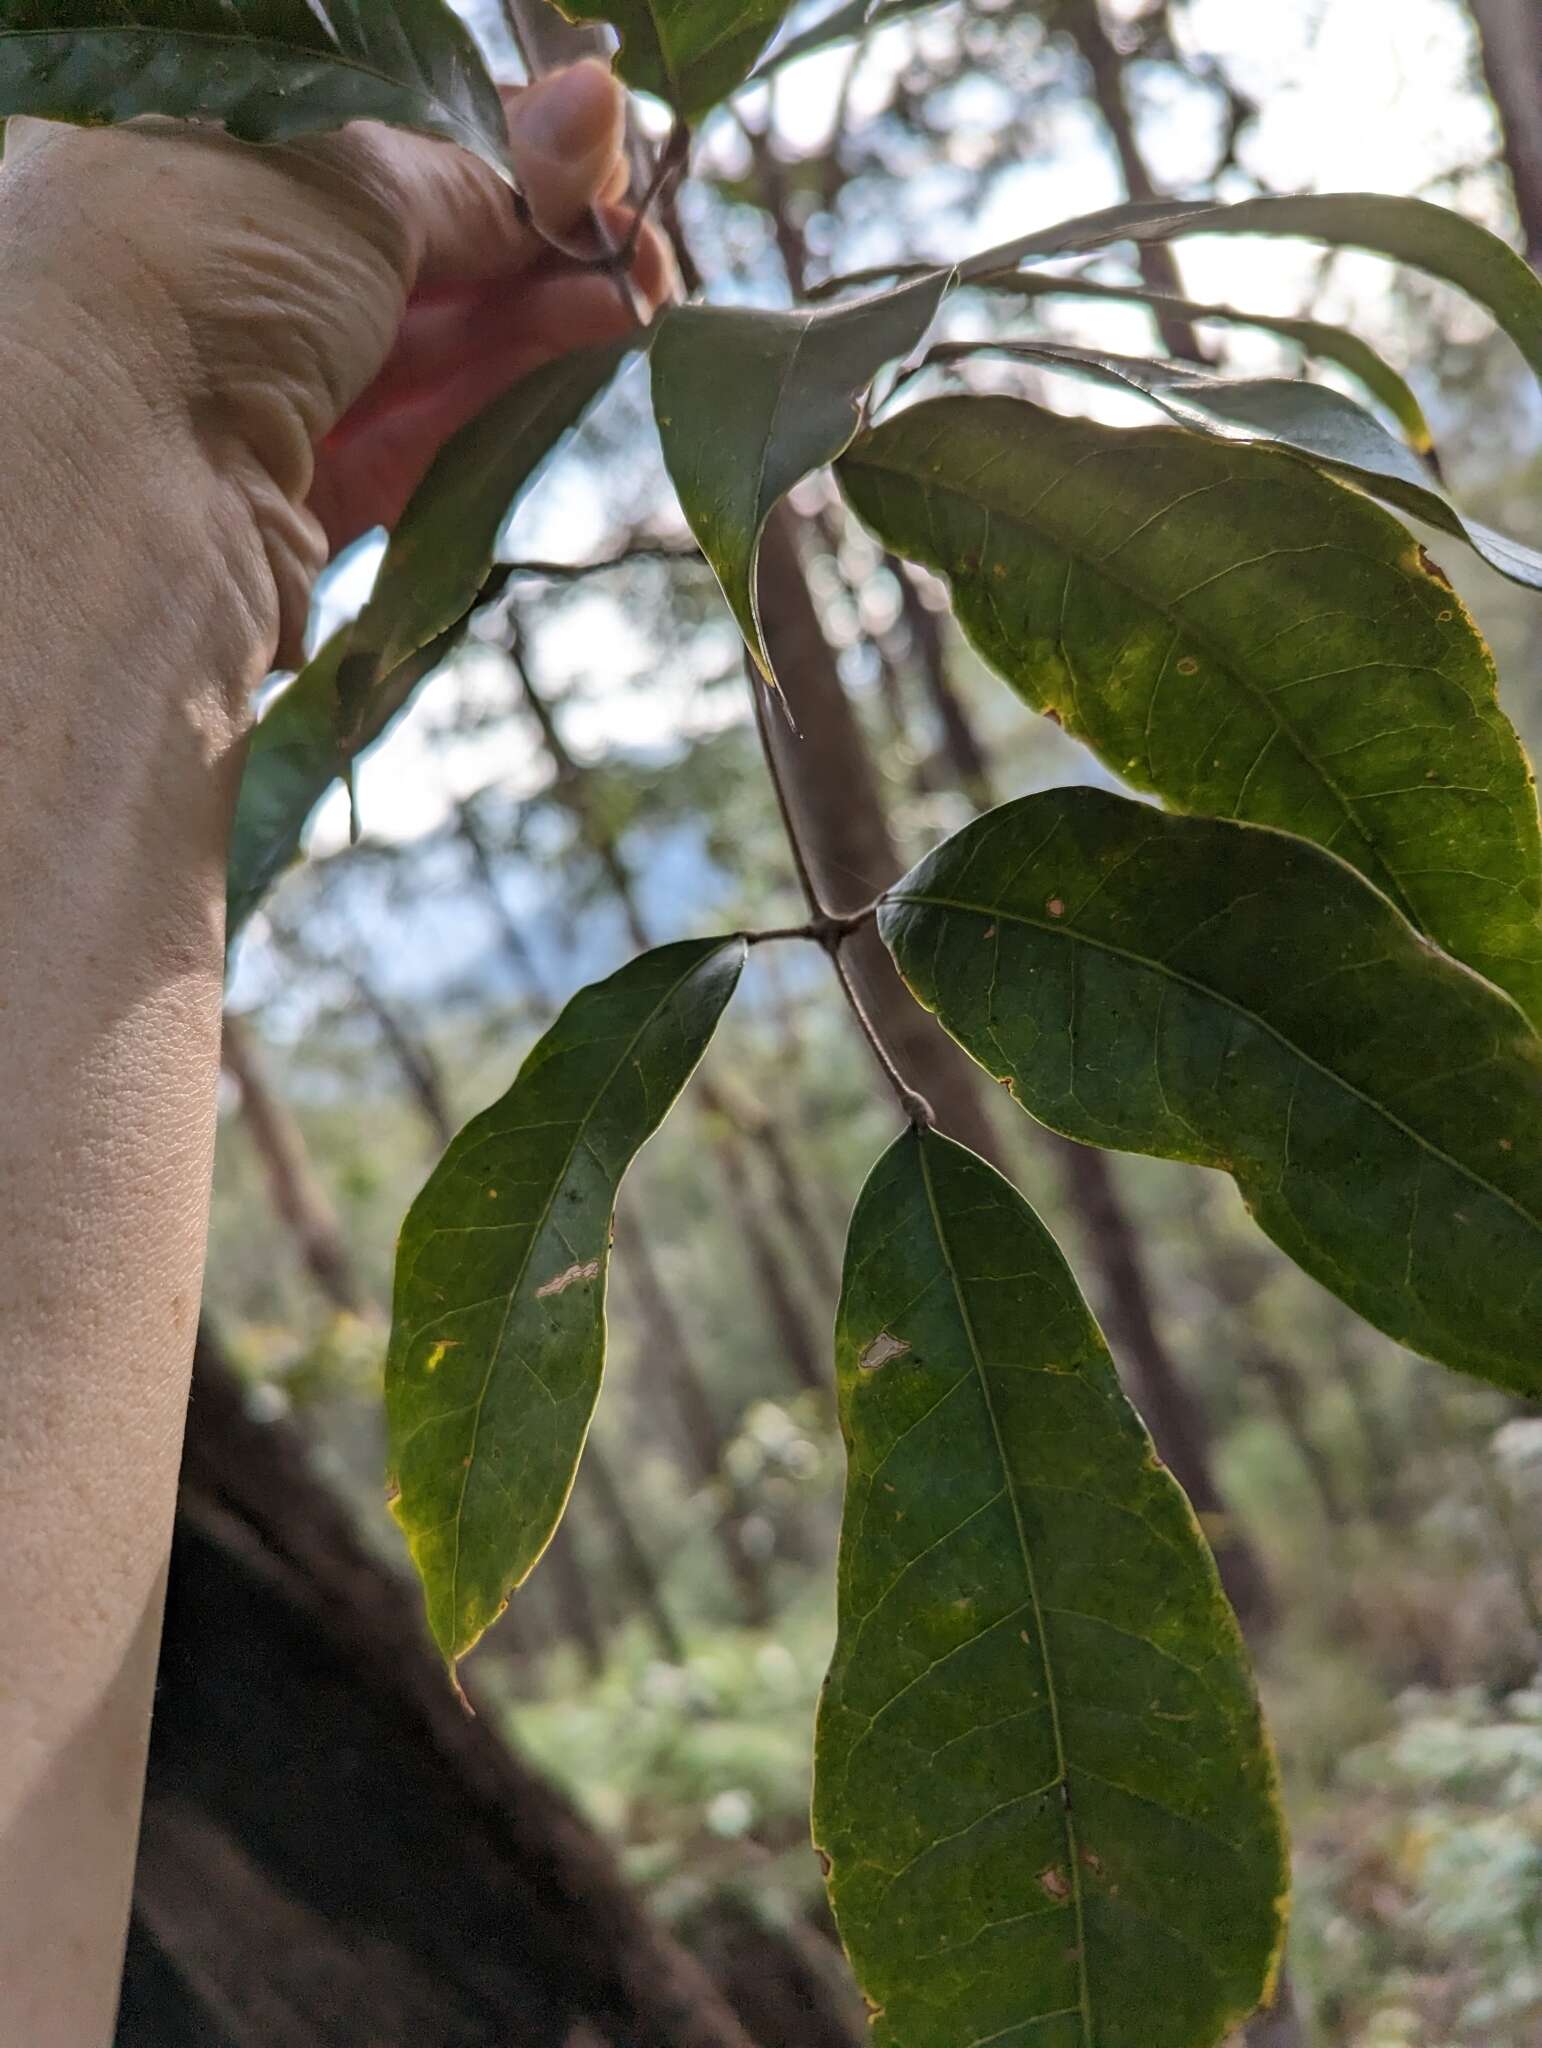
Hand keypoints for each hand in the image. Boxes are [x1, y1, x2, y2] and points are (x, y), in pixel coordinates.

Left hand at [0, 61, 668, 659]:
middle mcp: (203, 290)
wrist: (119, 488)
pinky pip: (418, 439)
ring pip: (420, 349)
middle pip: (400, 256)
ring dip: (536, 311)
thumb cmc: (192, 278)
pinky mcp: (299, 510)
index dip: (472, 152)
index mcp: (169, 174)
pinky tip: (590, 341)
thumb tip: (570, 134)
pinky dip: (505, 391)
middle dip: (526, 239)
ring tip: (643, 284)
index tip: (574, 148)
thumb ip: (459, 174)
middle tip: (634, 232)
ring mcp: (248, 407)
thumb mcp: (343, 177)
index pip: (351, 155)